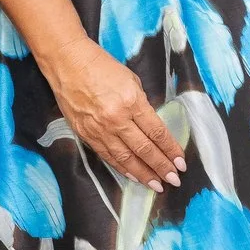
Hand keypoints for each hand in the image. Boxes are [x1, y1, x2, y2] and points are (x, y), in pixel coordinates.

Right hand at [40, 38, 186, 190]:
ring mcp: (99, 129)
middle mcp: (116, 119)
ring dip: (143, 174)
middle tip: (174, 180)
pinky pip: (107, 155)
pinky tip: (133, 176)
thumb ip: (142, 105)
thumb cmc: (103, 67)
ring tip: (157, 185)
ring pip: (125, 158)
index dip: (170, 150)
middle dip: (161, 167)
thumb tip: (151, 127)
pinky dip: (122, 168)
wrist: (68, 63)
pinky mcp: (85, 134)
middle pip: (144, 149)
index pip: (157, 132)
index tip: (181, 163)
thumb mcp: (131, 81)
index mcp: (132, 102)